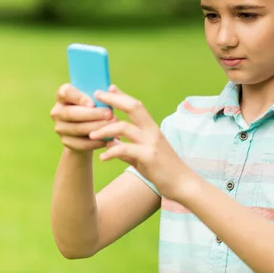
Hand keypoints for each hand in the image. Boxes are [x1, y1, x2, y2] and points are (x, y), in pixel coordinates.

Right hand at [50, 83, 115, 152]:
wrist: (88, 130)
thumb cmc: (96, 107)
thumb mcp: (99, 99)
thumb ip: (105, 94)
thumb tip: (112, 88)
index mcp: (64, 95)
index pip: (65, 92)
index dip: (78, 98)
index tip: (93, 104)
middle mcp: (58, 111)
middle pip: (71, 113)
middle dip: (93, 114)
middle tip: (110, 114)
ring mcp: (60, 127)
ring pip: (77, 129)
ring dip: (97, 128)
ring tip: (113, 126)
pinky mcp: (66, 141)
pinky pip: (81, 143)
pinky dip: (96, 141)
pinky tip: (109, 139)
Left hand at [89, 85, 195, 200]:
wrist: (183, 184)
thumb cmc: (164, 171)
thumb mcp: (144, 157)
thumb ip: (129, 149)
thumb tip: (111, 145)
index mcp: (152, 129)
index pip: (137, 106)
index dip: (122, 96)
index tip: (109, 88)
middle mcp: (152, 132)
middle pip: (133, 107)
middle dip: (113, 100)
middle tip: (96, 96)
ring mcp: (151, 143)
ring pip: (124, 127)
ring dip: (105, 129)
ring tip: (91, 134)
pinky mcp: (149, 157)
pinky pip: (125, 149)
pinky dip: (111, 151)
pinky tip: (102, 157)